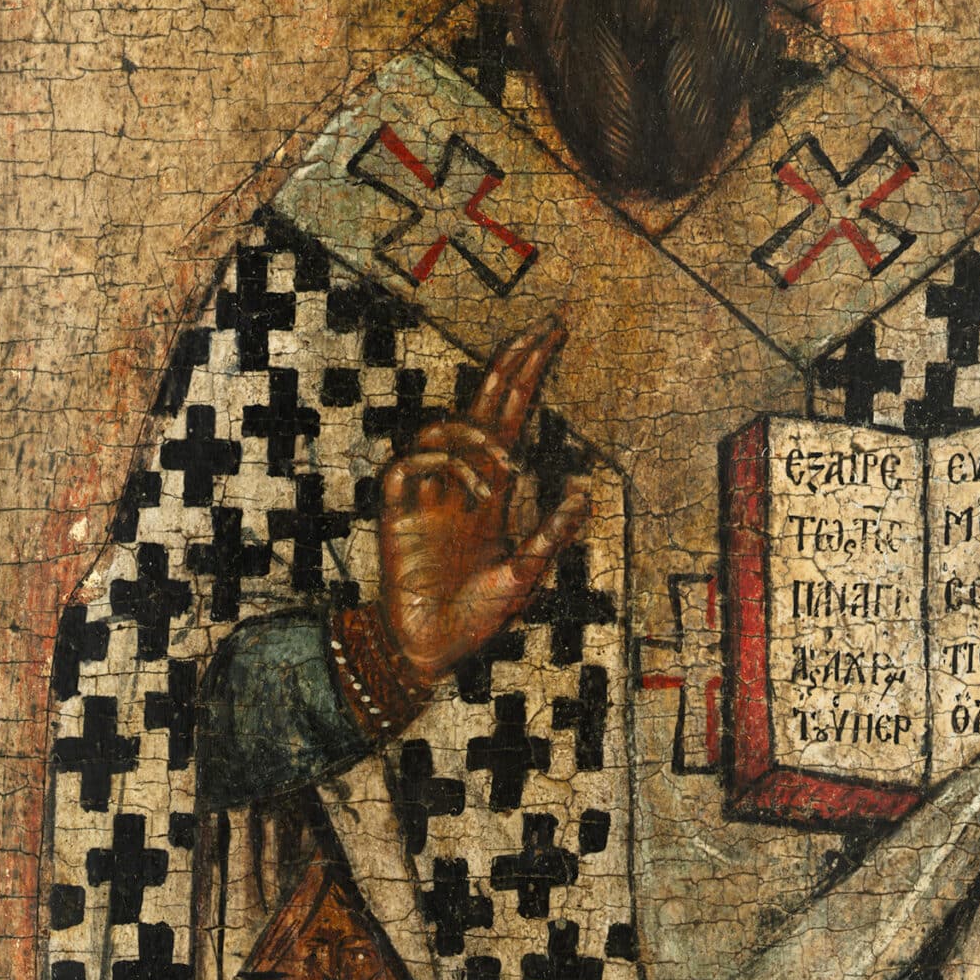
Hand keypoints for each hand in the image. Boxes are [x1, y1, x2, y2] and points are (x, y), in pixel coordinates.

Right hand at [375, 315, 589, 686]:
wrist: (430, 650)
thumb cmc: (475, 616)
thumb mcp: (524, 574)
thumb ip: (550, 535)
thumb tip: (583, 492)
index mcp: (492, 488)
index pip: (511, 416)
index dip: (529, 374)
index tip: (552, 334)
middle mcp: (460, 480)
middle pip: (482, 405)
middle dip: (512, 363)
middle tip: (544, 328)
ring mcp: (426, 494)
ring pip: (442, 431)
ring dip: (477, 441)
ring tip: (505, 474)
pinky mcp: (396, 513)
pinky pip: (407, 468)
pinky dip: (438, 469)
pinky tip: (465, 491)